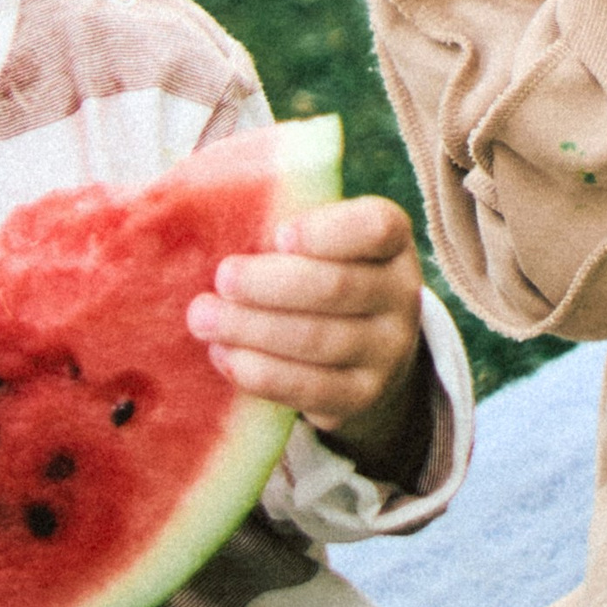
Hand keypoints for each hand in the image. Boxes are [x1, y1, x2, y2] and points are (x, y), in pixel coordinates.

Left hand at [189, 194, 428, 471]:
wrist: (367, 351)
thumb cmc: (324, 274)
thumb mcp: (324, 241)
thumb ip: (288, 224)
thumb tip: (215, 210)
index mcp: (394, 242)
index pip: (376, 228)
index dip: (328, 231)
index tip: (278, 235)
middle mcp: (402, 294)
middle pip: (337, 287)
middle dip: (269, 284)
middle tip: (221, 278)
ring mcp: (388, 350)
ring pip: (317, 340)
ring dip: (252, 329)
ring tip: (204, 318)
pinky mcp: (363, 396)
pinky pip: (309, 388)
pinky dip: (260, 372)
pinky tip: (223, 354)